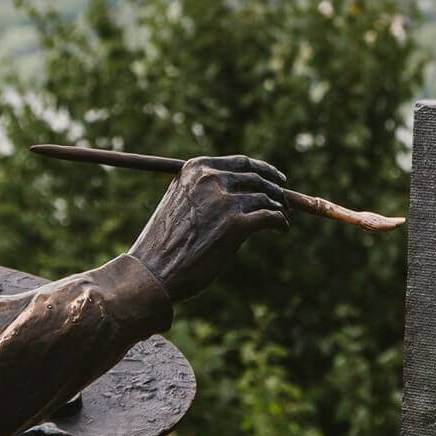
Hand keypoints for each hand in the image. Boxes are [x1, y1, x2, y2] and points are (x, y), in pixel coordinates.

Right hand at [129, 155, 289, 302]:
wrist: (152, 272)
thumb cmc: (164, 243)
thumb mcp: (179, 202)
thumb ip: (203, 189)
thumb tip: (240, 188)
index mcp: (195, 169)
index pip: (241, 163)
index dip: (265, 170)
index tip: (278, 178)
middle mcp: (210, 179)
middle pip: (257, 179)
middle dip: (275, 191)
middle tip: (284, 203)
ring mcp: (223, 201)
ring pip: (265, 199)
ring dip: (279, 208)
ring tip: (282, 219)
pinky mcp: (235, 225)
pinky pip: (270, 217)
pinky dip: (280, 222)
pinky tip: (280, 228)